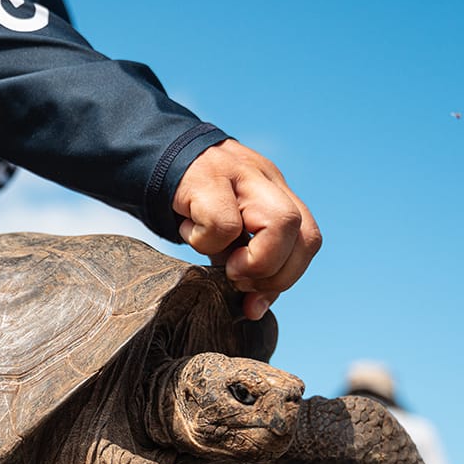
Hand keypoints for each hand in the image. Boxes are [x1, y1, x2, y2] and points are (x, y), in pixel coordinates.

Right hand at [173, 139, 321, 319]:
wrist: (156, 154)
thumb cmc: (193, 203)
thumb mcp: (228, 232)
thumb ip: (248, 263)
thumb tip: (254, 309)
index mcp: (276, 193)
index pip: (308, 238)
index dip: (288, 276)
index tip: (255, 299)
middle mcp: (266, 180)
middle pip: (302, 232)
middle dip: (274, 272)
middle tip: (238, 278)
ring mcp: (241, 175)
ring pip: (280, 223)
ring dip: (252, 261)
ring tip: (221, 261)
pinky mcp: (207, 178)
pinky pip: (224, 224)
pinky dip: (206, 241)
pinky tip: (190, 230)